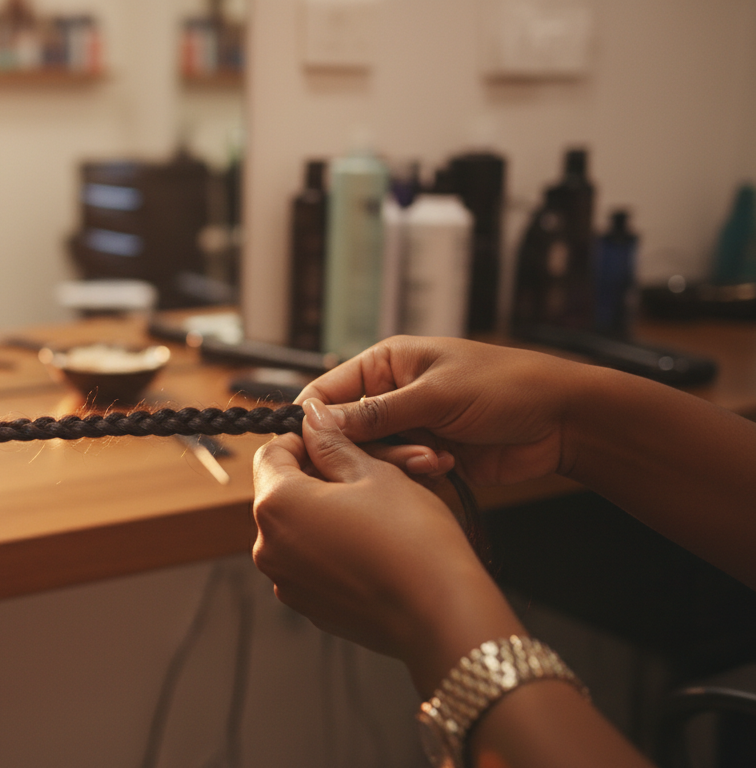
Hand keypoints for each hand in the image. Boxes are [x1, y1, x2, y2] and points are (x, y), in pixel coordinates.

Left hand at [253, 399, 521, 687]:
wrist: (442, 615)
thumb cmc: (412, 539)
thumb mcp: (374, 473)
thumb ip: (332, 444)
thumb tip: (310, 418)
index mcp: (276, 505)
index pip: (271, 454)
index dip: (303, 439)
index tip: (337, 438)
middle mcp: (268, 547)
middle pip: (284, 492)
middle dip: (322, 476)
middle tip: (371, 470)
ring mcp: (286, 581)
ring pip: (300, 528)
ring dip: (330, 511)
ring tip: (380, 507)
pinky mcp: (309, 606)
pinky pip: (313, 562)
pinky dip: (335, 546)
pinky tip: (376, 544)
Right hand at [300, 336, 586, 486]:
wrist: (563, 420)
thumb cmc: (505, 387)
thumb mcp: (435, 395)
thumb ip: (375, 413)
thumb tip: (316, 422)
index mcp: (386, 364)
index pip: (326, 391)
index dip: (313, 420)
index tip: (308, 446)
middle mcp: (392, 395)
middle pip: (346, 432)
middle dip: (371, 448)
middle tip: (406, 452)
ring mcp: (410, 427)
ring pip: (374, 458)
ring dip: (401, 463)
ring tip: (436, 459)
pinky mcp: (429, 456)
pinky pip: (401, 473)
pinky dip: (418, 474)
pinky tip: (446, 466)